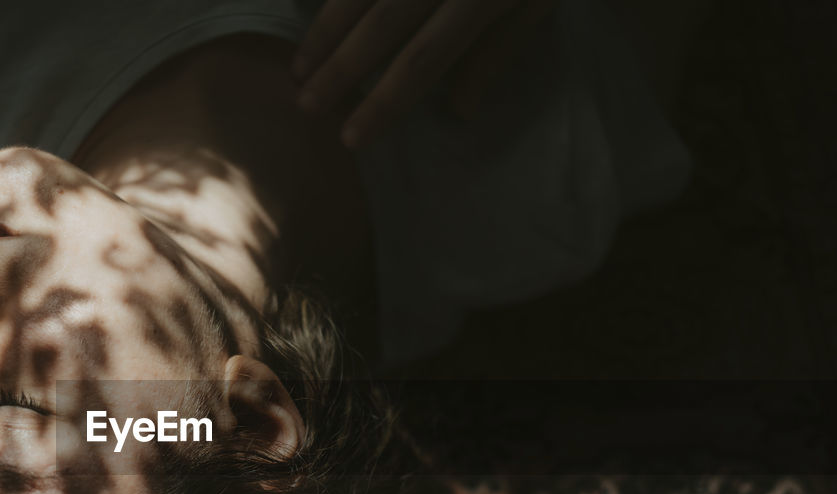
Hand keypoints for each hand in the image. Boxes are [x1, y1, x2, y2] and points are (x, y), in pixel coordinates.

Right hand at [292, 0, 556, 147]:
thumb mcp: (537, 4)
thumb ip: (498, 52)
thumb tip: (459, 110)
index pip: (423, 59)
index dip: (384, 101)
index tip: (350, 137)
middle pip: (382, 25)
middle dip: (339, 68)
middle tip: (305, 107)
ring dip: (324, 31)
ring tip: (298, 69)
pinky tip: (303, 12)